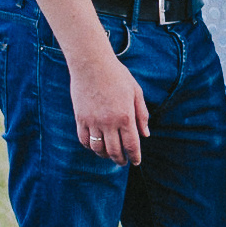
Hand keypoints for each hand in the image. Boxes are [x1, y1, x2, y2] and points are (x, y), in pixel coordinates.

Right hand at [71, 49, 150, 164]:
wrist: (91, 64)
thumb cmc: (117, 76)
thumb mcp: (136, 92)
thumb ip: (142, 115)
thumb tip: (146, 134)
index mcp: (125, 116)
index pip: (131, 145)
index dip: (134, 156)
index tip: (136, 162)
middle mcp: (109, 122)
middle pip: (115, 151)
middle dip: (120, 159)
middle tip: (123, 162)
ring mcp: (92, 121)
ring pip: (98, 148)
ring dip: (105, 155)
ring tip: (110, 155)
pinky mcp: (80, 118)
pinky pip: (84, 140)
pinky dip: (90, 146)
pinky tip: (96, 146)